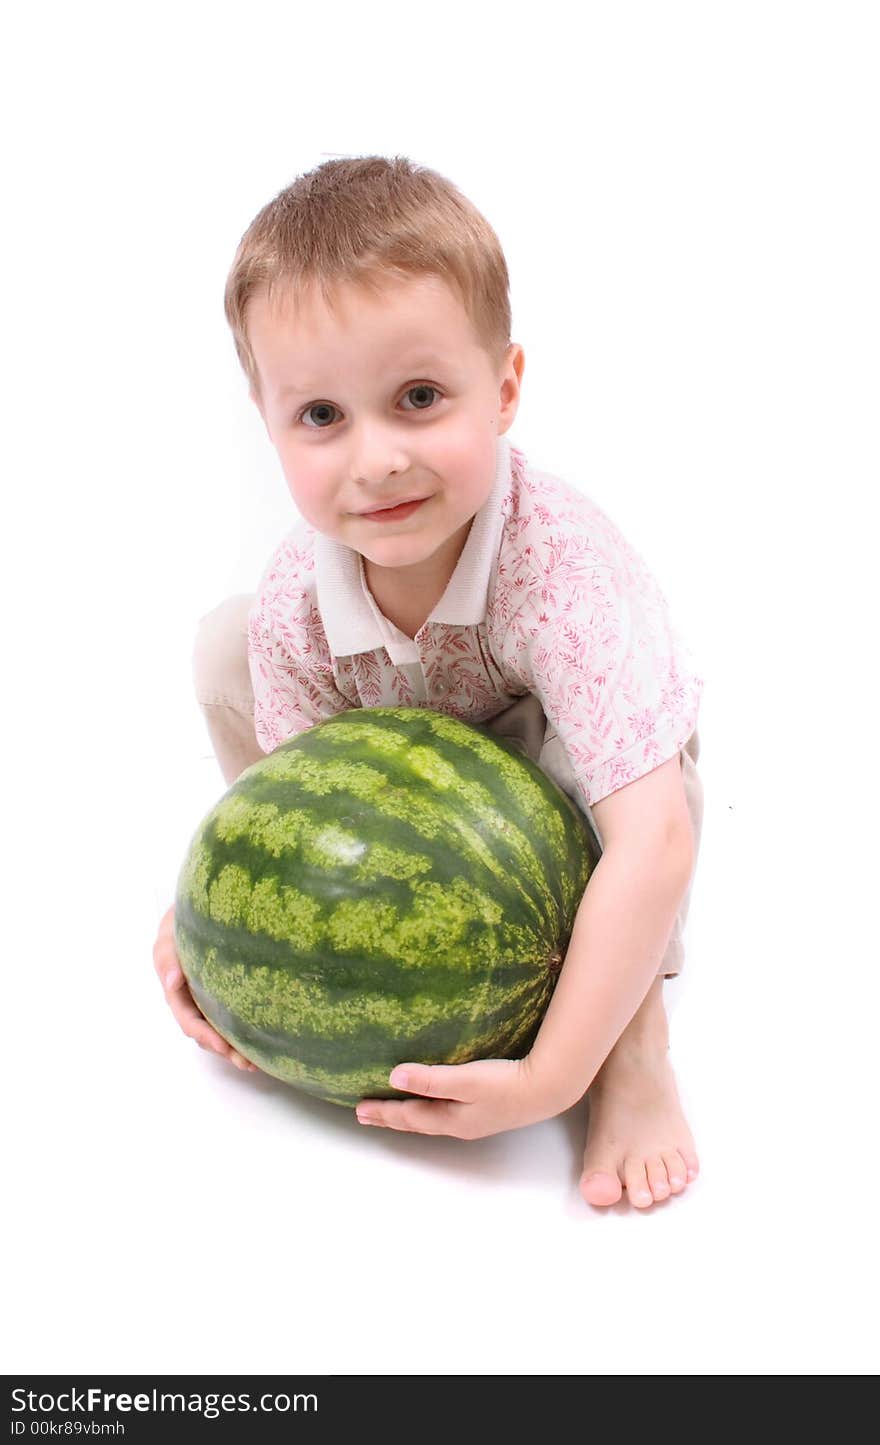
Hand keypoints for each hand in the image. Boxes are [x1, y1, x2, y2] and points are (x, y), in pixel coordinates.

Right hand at [152, 903, 257, 1072]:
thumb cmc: (177, 928)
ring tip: (258, 1062)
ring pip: (222, 1031)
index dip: (205, 1036)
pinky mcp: (228, 997)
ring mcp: (211, 1002)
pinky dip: (246, 1032)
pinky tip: (265, 1041)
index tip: (222, 1046)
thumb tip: (172, 982)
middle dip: (226, 1050)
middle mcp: (194, 1003)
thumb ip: (167, 959)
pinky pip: (235, 1018)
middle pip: (208, 1034)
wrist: (196, 917)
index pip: (189, 1021)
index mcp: (177, 995)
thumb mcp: (167, 940)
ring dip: (237, 1049)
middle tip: (248, 1063)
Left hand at [355, 1056, 562, 1139]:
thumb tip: (394, 1077)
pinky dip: (429, 1109)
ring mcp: (475, 1119)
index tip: (359, 1109)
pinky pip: (446, 1113)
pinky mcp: (487, 1109)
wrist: (550, 1088)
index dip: (384, 1112)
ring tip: (393, 1112)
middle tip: (366, 1116)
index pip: (409, 1117)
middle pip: (417, 1123)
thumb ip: (430, 1079)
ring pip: (431, 1119)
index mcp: (451, 1120)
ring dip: (408, 1116)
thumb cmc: (507, 1083)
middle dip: (391, 1118)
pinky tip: (435, 1103)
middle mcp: (460, 1124)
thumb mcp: (465, 1080)